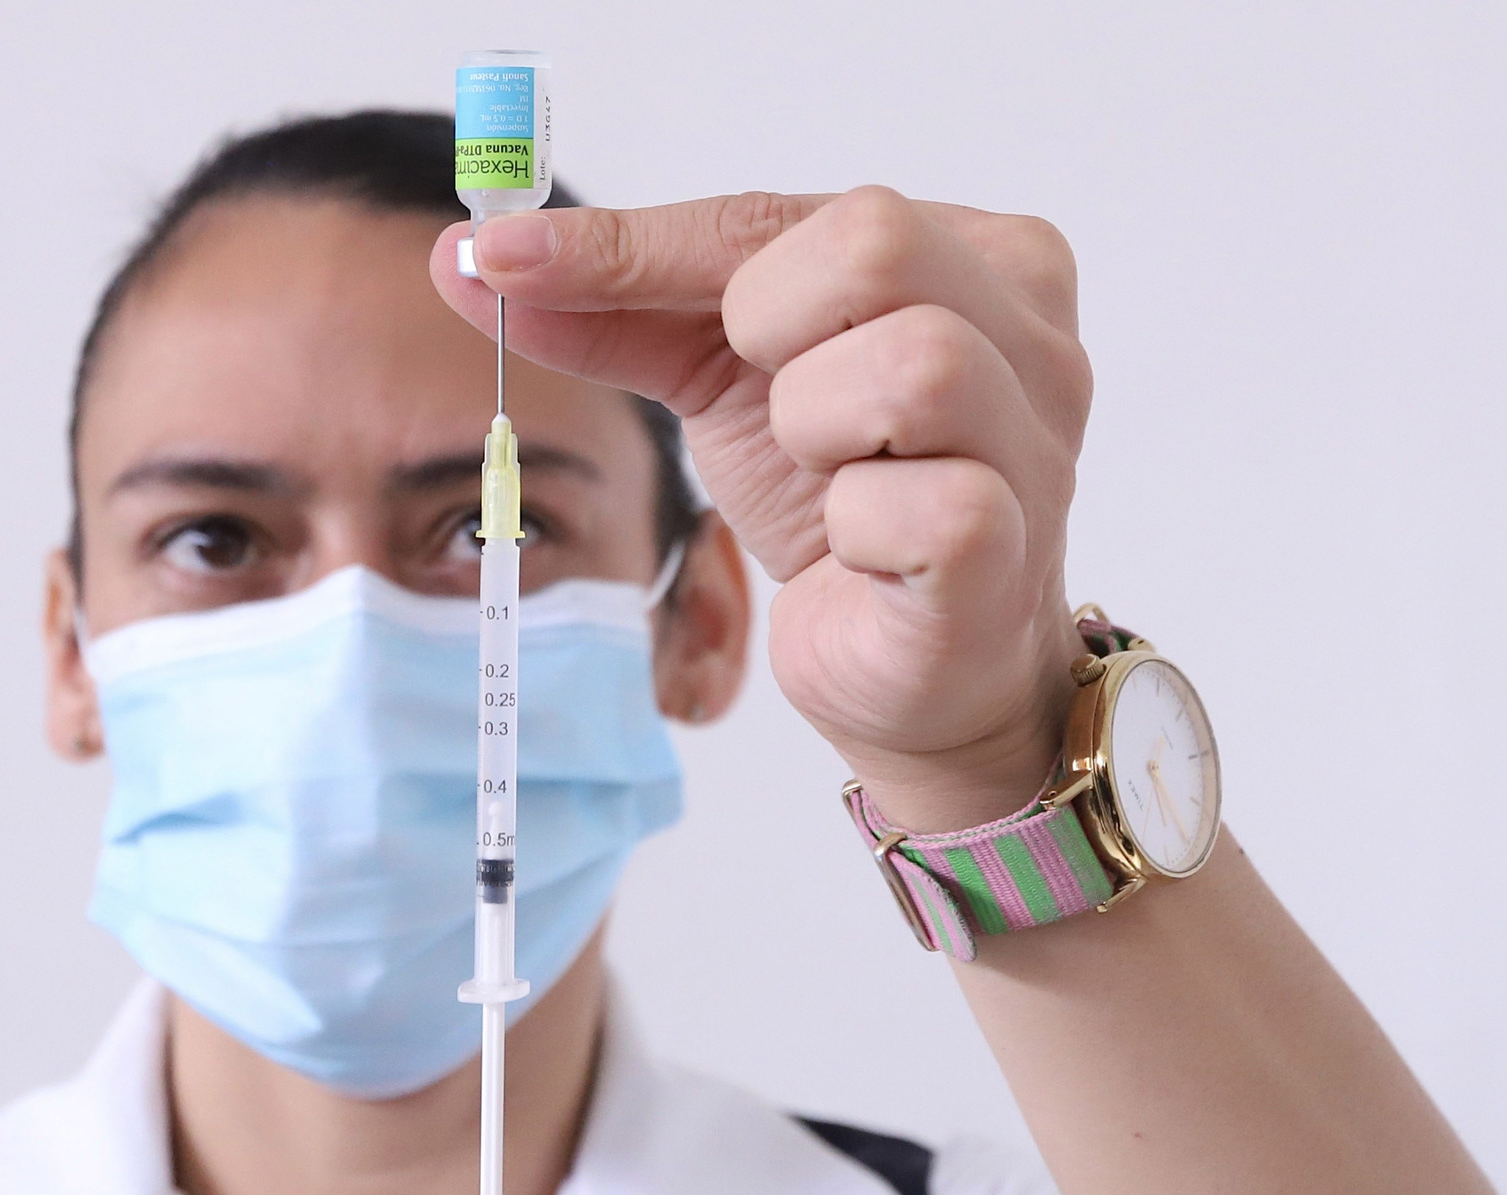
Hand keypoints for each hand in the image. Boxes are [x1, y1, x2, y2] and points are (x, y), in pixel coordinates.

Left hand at [432, 188, 1091, 829]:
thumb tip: (469, 261)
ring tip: (830, 481)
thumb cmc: (840, 504)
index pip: (784, 211)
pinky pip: (907, 505)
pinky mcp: (1009, 546)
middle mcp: (1032, 331)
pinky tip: (862, 554)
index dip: (639, 240)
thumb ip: (617, 312)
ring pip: (908, 366)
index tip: (506, 255)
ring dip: (815, 433)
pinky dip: (848, 530)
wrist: (916, 670)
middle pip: (872, 242)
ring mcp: (1037, 441)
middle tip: (775, 407)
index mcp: (973, 254)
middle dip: (771, 331)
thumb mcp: (722, 383)